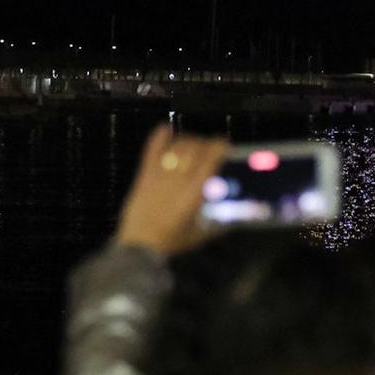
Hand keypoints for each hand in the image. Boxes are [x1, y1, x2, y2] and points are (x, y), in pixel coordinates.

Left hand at [115, 125, 226, 255]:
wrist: (140, 245)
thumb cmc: (172, 240)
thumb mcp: (200, 234)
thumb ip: (218, 223)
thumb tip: (235, 218)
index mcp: (194, 192)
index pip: (210, 159)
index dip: (219, 146)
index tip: (225, 144)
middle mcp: (178, 179)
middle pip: (194, 149)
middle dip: (205, 143)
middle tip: (210, 147)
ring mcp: (159, 175)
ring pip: (177, 147)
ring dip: (187, 141)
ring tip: (193, 144)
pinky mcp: (144, 175)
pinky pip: (152, 150)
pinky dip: (159, 137)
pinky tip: (166, 129)